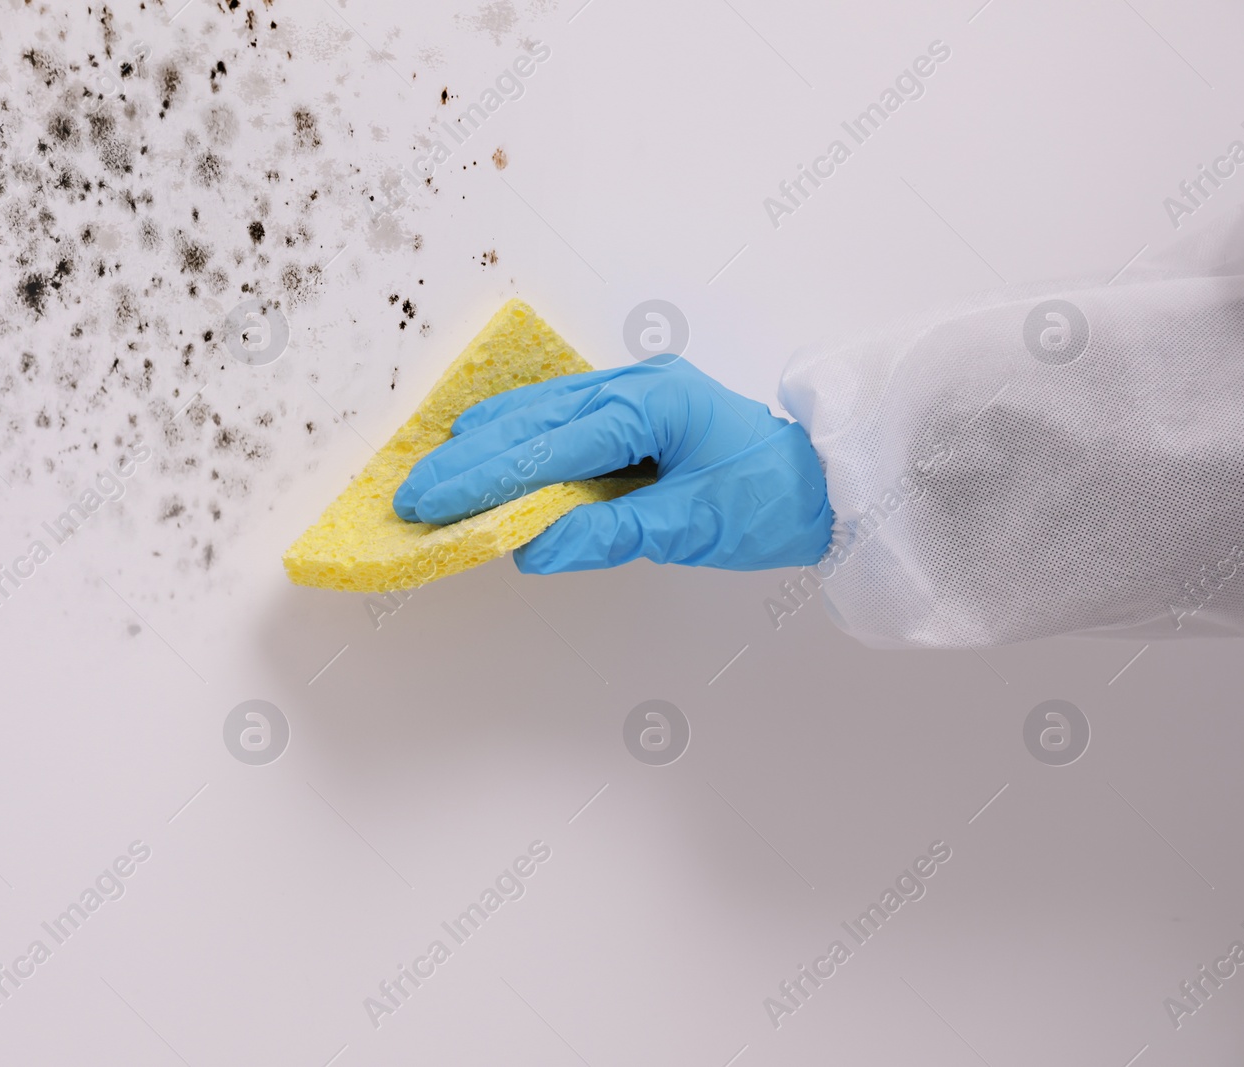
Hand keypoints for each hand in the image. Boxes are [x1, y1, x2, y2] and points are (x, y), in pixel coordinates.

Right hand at [393, 357, 832, 572]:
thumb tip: (531, 550)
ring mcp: (635, 391)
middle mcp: (637, 386)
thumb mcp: (693, 526)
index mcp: (653, 405)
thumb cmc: (772, 501)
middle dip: (469, 460)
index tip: (432, 503)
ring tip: (434, 471)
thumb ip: (610, 534)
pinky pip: (562, 418)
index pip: (550, 446)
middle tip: (412, 494)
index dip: (485, 478)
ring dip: (486, 443)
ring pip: (542, 411)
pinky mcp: (635, 409)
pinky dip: (518, 438)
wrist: (831, 481)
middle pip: (534, 420)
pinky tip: (486, 447)